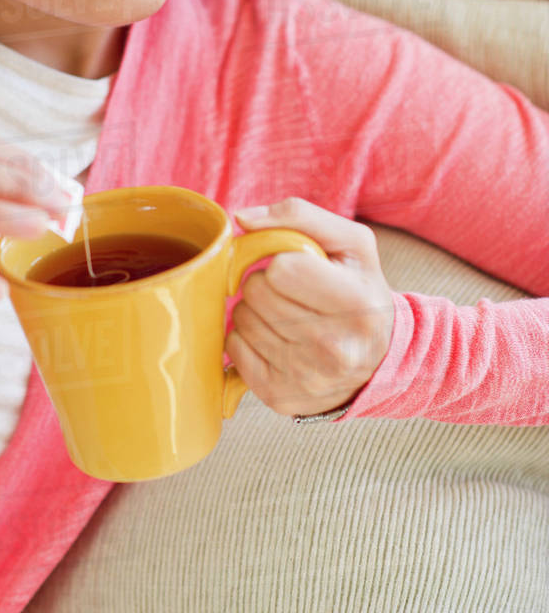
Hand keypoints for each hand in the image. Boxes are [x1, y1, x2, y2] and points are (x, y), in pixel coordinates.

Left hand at [226, 198, 393, 417]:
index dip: (283, 261)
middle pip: (256, 292)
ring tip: (286, 315)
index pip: (281, 268)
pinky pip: (232, 348)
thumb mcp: (351, 244)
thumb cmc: (359, 291)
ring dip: (256, 310)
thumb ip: (299, 216)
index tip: (301, 269)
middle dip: (266, 284)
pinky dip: (246, 338)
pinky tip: (275, 339)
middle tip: (291, 293)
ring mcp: (305, 377)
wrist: (379, 361)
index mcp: (357, 303)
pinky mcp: (278, 396)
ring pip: (241, 319)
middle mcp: (334, 348)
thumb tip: (241, 217)